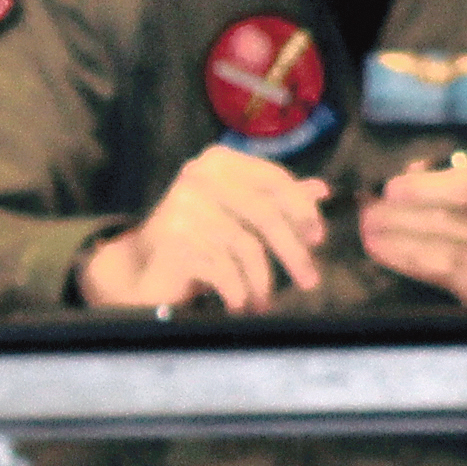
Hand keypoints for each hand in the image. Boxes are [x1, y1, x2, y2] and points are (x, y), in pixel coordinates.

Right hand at [77, 145, 327, 312]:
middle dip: (292, 252)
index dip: (301, 210)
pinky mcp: (173, 239)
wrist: (145, 266)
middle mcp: (199, 177)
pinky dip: (237, 290)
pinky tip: (240, 303)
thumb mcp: (238, 213)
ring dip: (262, 280)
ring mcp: (183, 207)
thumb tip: (321, 190)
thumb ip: (275, 199)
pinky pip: (222, 268)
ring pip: (245, 246)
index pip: (274, 179)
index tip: (318, 239)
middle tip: (310, 280)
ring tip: (265, 301)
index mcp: (219, 162)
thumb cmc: (199, 235)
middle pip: (264, 214)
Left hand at [359, 162, 466, 307]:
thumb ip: (448, 180)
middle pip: (443, 216)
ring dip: (392, 236)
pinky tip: (378, 248)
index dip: (423, 188)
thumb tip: (405, 173)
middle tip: (366, 209)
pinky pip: (432, 269)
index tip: (390, 189)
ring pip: (433, 244)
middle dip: (397, 213)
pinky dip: (400, 257)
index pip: (463, 186)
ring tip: (365, 228)